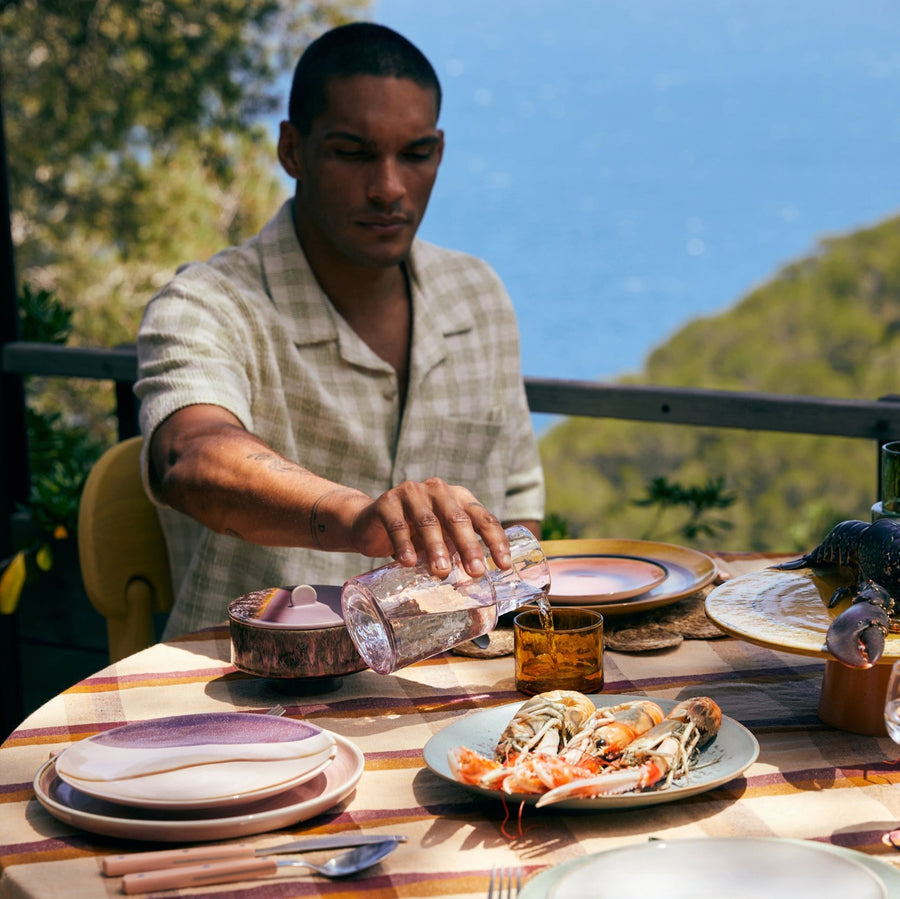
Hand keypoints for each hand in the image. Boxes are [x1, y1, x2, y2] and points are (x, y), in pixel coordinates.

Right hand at [349, 478, 511, 577]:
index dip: (495, 541)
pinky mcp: (387, 503)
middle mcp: (438, 490)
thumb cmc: (414, 534)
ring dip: (436, 548)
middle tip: (476, 572)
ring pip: (428, 522)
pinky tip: (409, 562)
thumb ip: (458, 549)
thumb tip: (482, 580)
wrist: (370, 523)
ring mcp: (412, 493)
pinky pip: (398, 525)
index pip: (482, 517)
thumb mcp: (441, 537)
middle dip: (469, 546)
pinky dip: (404, 545)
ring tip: (442, 572)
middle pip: (458, 519)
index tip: (504, 565)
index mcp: (458, 497)